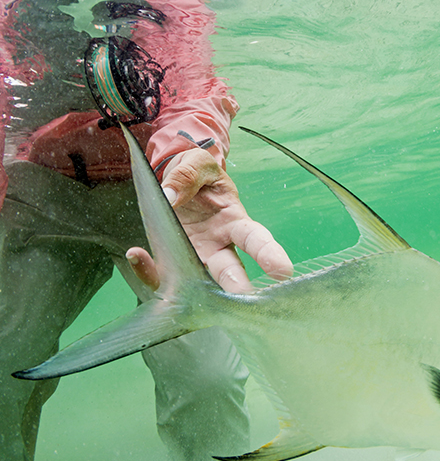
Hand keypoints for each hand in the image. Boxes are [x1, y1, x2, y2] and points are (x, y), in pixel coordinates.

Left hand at [127, 147, 292, 293]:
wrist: (175, 181)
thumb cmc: (196, 173)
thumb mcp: (196, 163)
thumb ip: (186, 176)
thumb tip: (171, 196)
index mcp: (233, 220)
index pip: (255, 239)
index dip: (269, 254)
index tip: (282, 271)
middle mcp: (217, 246)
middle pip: (230, 270)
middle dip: (235, 284)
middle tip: (241, 297)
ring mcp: (193, 257)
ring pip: (195, 281)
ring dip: (190, 291)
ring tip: (183, 294)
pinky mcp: (170, 262)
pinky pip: (161, 273)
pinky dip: (148, 270)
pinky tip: (137, 256)